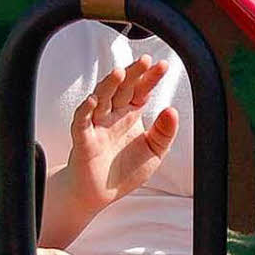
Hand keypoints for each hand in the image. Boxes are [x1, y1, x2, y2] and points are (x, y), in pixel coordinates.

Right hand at [66, 55, 178, 213]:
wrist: (100, 194)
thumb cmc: (125, 171)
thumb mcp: (154, 152)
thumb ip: (165, 132)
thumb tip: (172, 110)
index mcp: (131, 114)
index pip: (141, 90)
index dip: (150, 77)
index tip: (162, 65)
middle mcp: (113, 115)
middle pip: (122, 88)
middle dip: (132, 73)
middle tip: (144, 60)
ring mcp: (97, 125)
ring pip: (101, 98)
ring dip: (109, 85)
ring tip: (119, 72)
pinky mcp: (83, 140)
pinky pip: (82, 122)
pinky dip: (85, 110)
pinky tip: (93, 100)